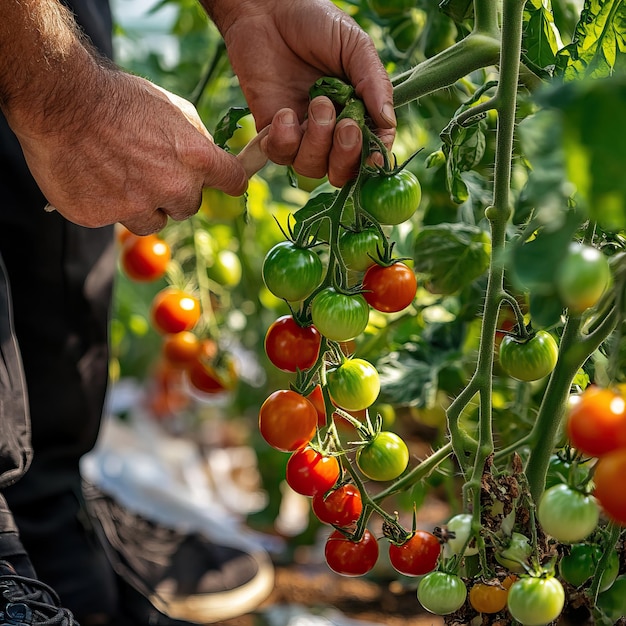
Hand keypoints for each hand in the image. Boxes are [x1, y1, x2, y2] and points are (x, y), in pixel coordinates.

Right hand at [13, 71, 247, 234]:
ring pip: (153, 222)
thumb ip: (196, 138)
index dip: (229, 182)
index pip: (233, 181)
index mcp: (196, 158)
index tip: (226, 184)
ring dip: (142, 206)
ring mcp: (136, 206)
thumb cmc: (117, 99)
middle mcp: (172, 187)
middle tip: (148, 169)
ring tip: (118, 175)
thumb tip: (213, 160)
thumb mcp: (171, 107)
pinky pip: (113, 220)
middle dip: (173, 193)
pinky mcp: (101, 217)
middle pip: (189, 207)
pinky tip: (92, 178)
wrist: (60, 101)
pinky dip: (105, 204)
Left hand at [207, 0, 395, 186]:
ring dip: (317, 143)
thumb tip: (389, 122)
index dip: (374, 159)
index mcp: (359, 111)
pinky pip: (281, 155)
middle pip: (341, 170)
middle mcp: (331, 129)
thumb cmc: (315, 21)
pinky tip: (285, 113)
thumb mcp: (355, 46)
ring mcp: (302, 133)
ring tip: (316, 102)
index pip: (371, 149)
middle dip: (345, 156)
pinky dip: (284, 140)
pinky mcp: (272, 131)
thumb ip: (374, 83)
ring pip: (312, 167)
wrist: (267, 8)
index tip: (375, 155)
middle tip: (345, 125)